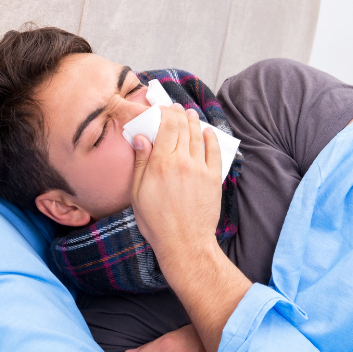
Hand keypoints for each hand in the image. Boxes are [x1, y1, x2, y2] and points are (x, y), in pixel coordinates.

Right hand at [130, 104, 223, 268]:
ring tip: (190, 114)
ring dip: (194, 122)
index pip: (166, 126)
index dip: (165, 113)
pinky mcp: (214, 178)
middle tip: (175, 108)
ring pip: (198, 136)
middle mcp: (182, 161)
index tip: (162, 109)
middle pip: (183, 127)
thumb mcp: (137, 193)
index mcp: (161, 163)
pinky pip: (214, 151)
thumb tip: (141, 137)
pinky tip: (207, 132)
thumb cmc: (156, 222)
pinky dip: (211, 138)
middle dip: (178, 114)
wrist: (184, 243)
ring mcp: (200, 169)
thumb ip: (140, 162)